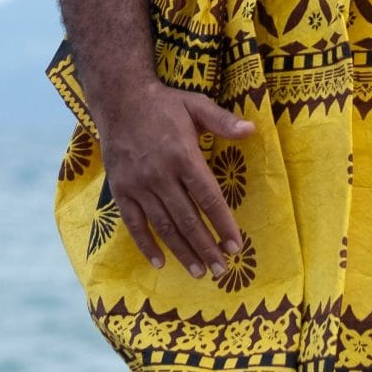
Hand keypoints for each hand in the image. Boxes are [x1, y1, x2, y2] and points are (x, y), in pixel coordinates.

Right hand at [93, 81, 253, 277]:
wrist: (119, 99)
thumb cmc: (164, 104)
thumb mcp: (196, 105)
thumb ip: (223, 121)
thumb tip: (252, 130)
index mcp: (183, 156)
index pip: (208, 197)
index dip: (222, 223)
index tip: (235, 246)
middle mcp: (161, 175)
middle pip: (188, 218)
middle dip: (206, 247)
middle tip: (220, 271)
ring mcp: (139, 185)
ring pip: (163, 225)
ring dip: (182, 251)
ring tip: (198, 272)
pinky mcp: (121, 190)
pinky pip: (134, 223)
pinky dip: (146, 244)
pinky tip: (159, 261)